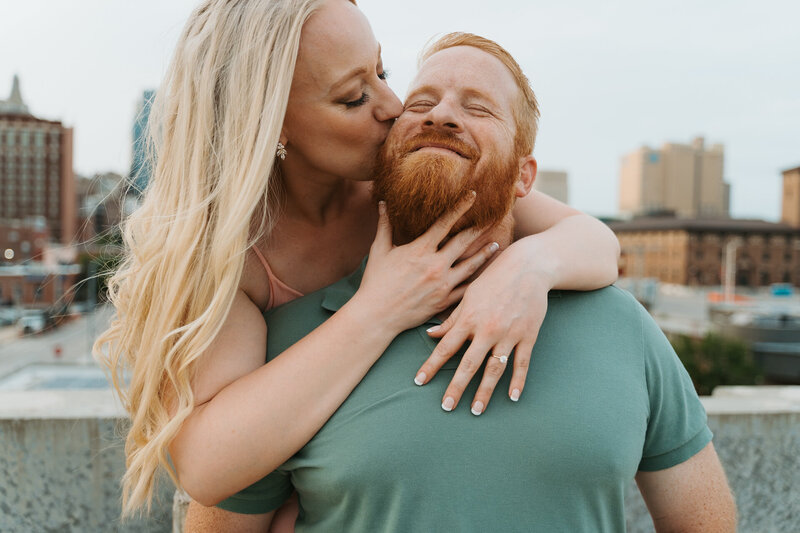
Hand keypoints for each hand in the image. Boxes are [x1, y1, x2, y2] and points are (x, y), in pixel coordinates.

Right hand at [353, 193, 500, 334]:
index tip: (473, 195)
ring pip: (471, 266)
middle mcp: (435, 265)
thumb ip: (385, 225)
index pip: (445, 222)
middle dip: (479, 228)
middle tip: (493, 218)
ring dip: (485, 254)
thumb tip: (383, 203)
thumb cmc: (375, 281)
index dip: (461, 207)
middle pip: (464, 242)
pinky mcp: (444, 301)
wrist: (377, 315)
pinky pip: (466, 289)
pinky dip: (477, 280)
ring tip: (496, 245)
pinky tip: (486, 274)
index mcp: (420, 249)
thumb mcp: (379, 251)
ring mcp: (442, 284)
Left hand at [413, 240, 551, 414]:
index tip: (419, 382)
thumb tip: (430, 333)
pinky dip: (517, 382)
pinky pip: (521, 364)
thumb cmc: (494, 279)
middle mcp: (487, 329)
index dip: (431, 365)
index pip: (445, 347)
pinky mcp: (528, 336)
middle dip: (456, 387)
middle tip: (446, 407)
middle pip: (468, 364)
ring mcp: (509, 334)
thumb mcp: (468, 295)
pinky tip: (511, 398)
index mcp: (469, 318)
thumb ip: (451, 318)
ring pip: (494, 369)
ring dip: (484, 391)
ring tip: (476, 410)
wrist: (528, 267)